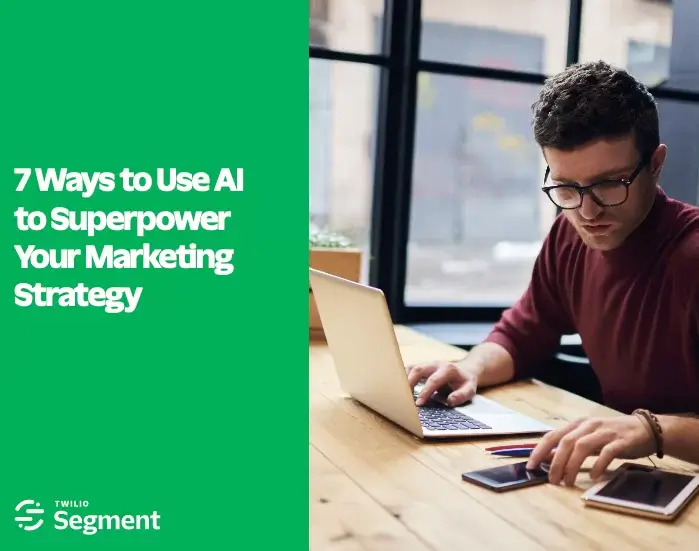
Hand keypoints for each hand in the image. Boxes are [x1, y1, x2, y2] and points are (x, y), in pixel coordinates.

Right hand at [406, 360, 476, 406]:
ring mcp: (428, 364)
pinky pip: (410, 369)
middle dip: (410, 383)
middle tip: (405, 398)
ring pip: (412, 368)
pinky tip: (401, 388)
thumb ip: (461, 395)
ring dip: (405, 380)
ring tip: (401, 394)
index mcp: (448, 369)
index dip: (425, 392)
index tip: (419, 403)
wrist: (465, 371)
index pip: (433, 380)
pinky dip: (404, 377)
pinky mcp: (423, 367)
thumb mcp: (470, 390)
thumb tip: (450, 401)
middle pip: (418, 369)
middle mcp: (436, 364)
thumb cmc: (465, 382)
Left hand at [526, 415, 655, 485]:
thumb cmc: (613, 436)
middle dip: (556, 462)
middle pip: (566, 442)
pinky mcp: (621, 441)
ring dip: (572, 465)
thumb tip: (549, 458)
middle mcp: (589, 425)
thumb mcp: (589, 439)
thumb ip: (571, 447)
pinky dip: (597, 464)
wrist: (646, 429)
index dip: (540, 450)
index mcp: (578, 424)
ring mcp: (605, 432)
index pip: (553, 435)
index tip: (531, 466)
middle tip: (552, 480)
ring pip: (582, 446)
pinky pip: (607, 453)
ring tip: (568, 482)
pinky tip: (593, 476)